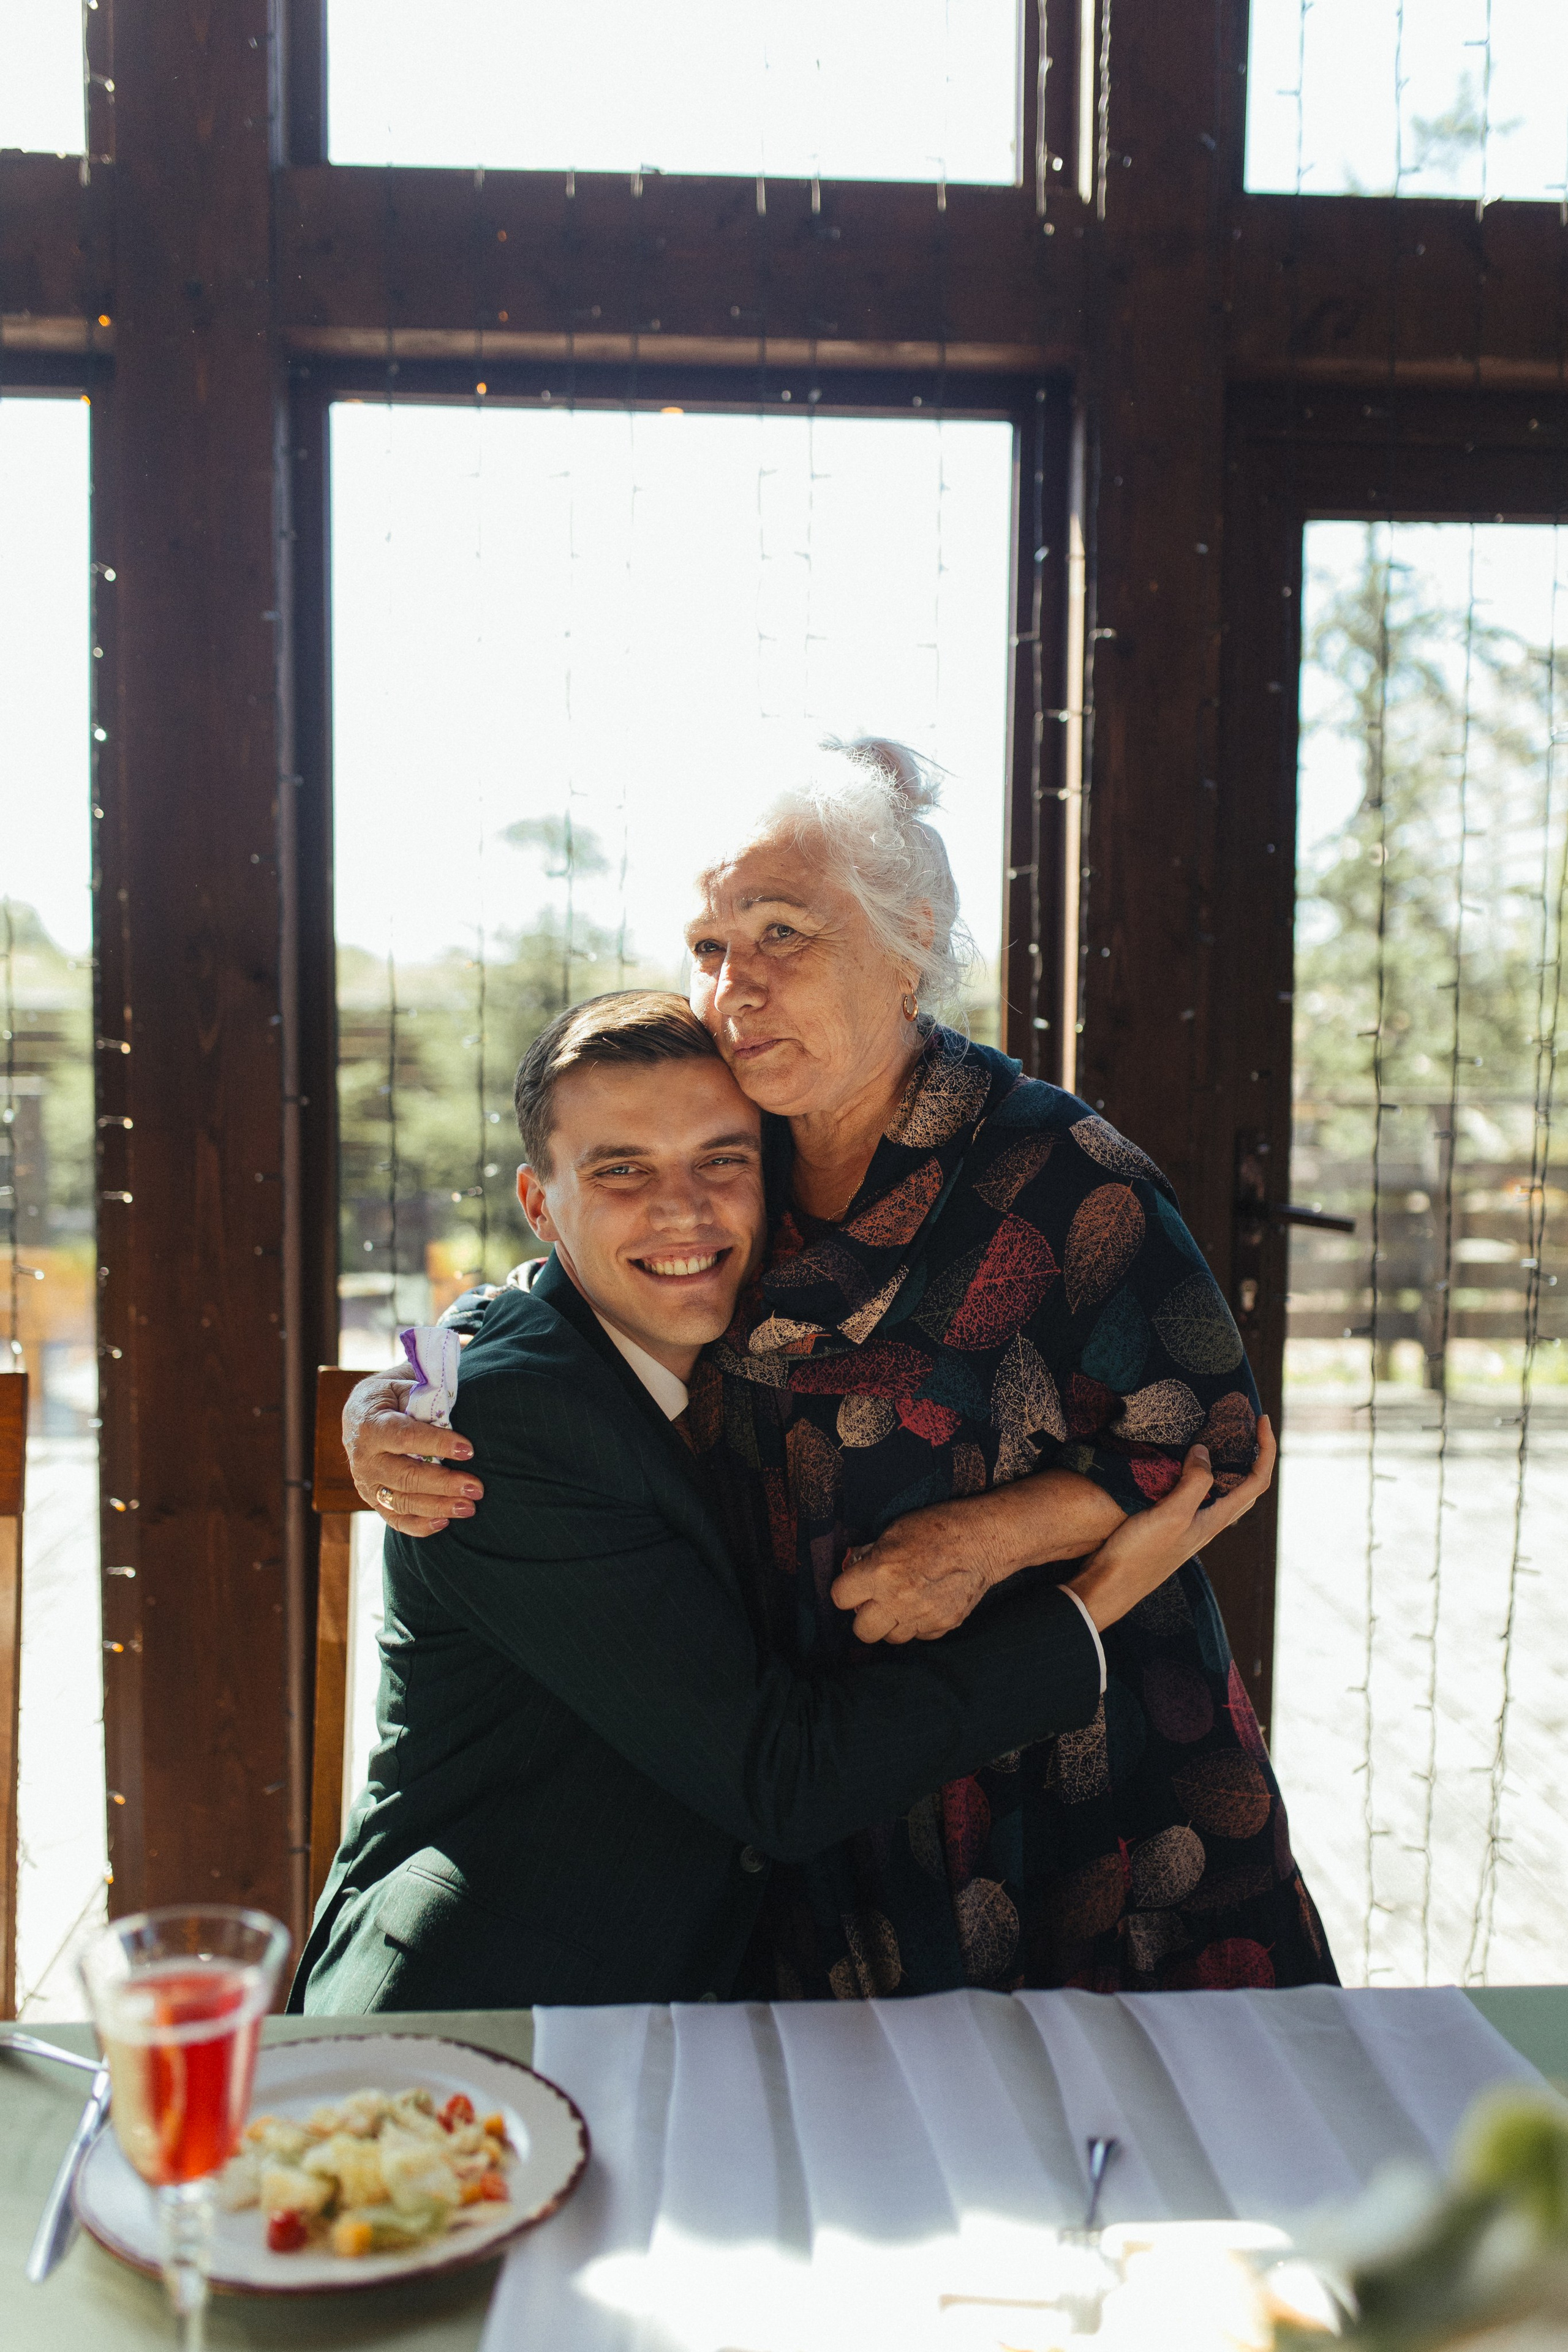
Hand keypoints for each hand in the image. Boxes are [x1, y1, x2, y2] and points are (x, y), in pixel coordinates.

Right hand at [343, 1371, 483, 1536]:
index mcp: (371, 1424)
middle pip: (405, 1476)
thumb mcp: (403, 1385)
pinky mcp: (373, 1500)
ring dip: (438, 1507)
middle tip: (476, 1488)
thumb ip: (425, 1397)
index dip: (437, 1444)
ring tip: (469, 1507)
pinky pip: (394, 1519)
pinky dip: (419, 1525)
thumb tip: (456, 1409)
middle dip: (444, 1484)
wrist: (360, 1415)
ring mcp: (367, 1483)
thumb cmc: (392, 1397)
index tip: (468, 1450)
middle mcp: (364, 1458)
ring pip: (402, 1501)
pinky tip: (445, 1523)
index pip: (405, 1437)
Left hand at [828, 1464, 1130, 1647]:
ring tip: (902, 1602)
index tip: (854, 1585)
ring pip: (891, 1639)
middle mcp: (898, 1600)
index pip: (840, 1598)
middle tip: (874, 1601)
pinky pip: (918, 1636)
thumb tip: (854, 1570)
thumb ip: (871, 1555)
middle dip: (864, 1616)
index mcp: (880, 1572)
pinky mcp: (944, 1625)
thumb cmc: (938, 1527)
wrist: (984, 1539)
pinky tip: (925, 1603)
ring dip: (891, 1623)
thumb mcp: (894, 1531)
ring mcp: (923, 1617)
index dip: (846, 1590)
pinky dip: (917, 1624)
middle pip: (862, 1631)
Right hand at [1065, 1416, 1276, 1632]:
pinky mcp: (1171, 1523)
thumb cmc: (1140, 1554)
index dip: (1265, 1449)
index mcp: (1216, 1518)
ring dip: (1231, 1463)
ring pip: (1224, 1490)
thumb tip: (1205, 1451)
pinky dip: (1202, 1472)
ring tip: (1221, 1436)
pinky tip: (1182, 1463)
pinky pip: (1198, 1493)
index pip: (1257, 1481)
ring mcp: (1191, 1524)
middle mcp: (1210, 1521)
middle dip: (1254, 1454)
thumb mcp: (1171, 1515)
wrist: (1110, 1585)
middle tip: (1247, 1425)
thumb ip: (1194, 1483)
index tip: (1260, 1419)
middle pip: (1247, 1485)